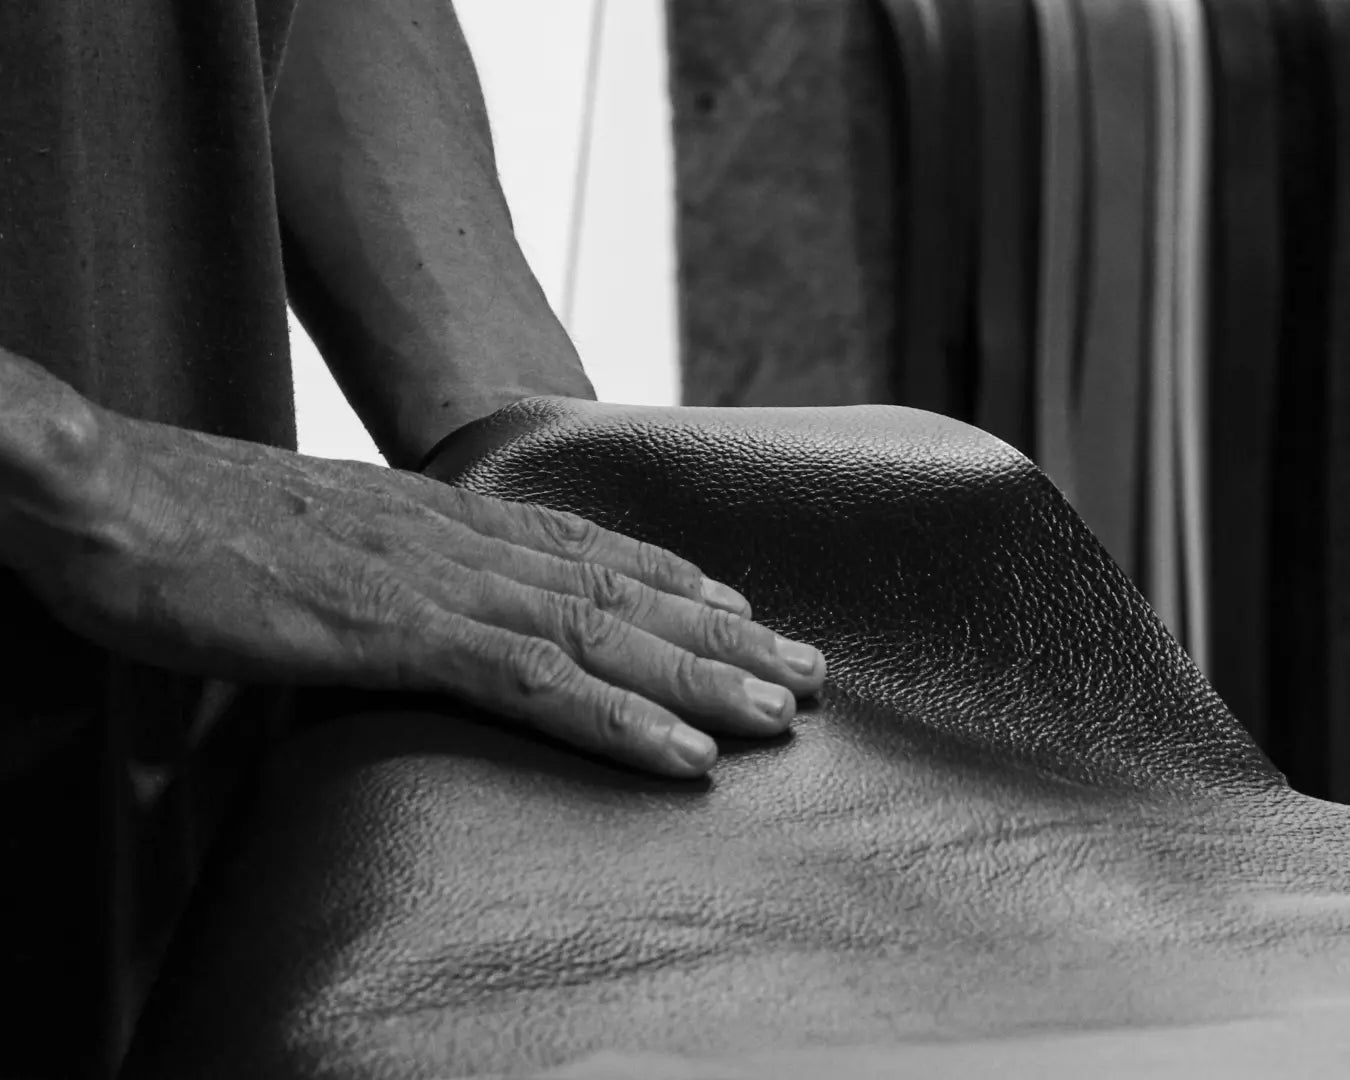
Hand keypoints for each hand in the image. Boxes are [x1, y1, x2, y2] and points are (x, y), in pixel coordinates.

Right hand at [10, 408, 825, 777]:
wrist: (107, 492)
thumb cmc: (198, 523)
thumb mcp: (320, 540)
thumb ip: (391, 569)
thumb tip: (420, 604)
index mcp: (446, 517)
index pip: (589, 548)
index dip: (676, 583)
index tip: (743, 613)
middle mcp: (464, 537)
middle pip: (624, 590)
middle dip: (726, 636)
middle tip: (809, 671)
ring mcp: (438, 580)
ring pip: (603, 632)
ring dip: (702, 677)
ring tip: (782, 714)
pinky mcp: (396, 630)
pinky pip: (532, 681)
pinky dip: (615, 719)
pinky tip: (679, 755)